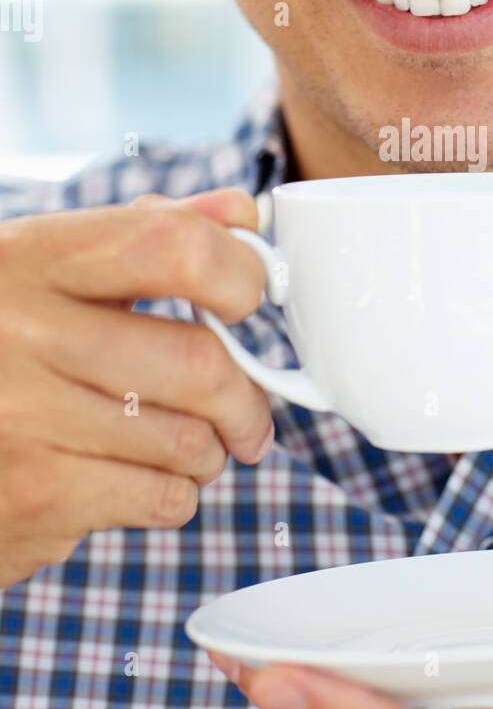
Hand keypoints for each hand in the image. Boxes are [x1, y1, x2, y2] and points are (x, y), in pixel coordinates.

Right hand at [0, 188, 273, 587]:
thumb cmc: (0, 347)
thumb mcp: (49, 270)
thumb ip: (148, 234)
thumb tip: (243, 210)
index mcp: (31, 257)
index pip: (170, 245)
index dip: (237, 272)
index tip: (250, 298)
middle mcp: (21, 330)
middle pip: (197, 363)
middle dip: (247, 398)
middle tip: (251, 414)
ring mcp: (22, 416)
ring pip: (189, 440)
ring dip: (211, 452)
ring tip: (191, 447)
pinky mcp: (33, 495)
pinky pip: (161, 497)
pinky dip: (176, 495)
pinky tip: (148, 480)